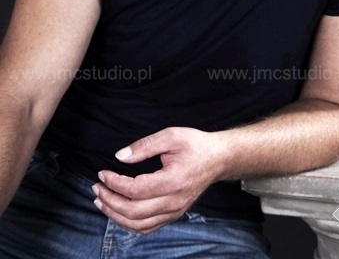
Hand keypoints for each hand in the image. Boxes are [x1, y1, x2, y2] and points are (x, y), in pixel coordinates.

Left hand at [92, 127, 227, 233]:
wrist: (217, 159)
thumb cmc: (195, 145)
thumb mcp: (171, 136)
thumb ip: (144, 145)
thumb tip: (120, 156)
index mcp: (173, 181)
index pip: (135, 190)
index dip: (114, 183)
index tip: (102, 173)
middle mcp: (174, 201)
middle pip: (133, 212)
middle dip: (110, 201)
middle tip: (96, 187)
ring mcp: (174, 211)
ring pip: (138, 224)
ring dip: (115, 215)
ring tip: (101, 201)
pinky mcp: (174, 214)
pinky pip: (148, 227)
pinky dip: (129, 223)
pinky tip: (119, 212)